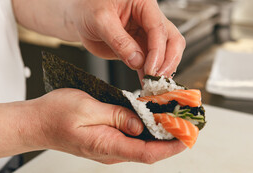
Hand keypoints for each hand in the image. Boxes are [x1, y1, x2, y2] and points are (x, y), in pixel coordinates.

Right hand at [30, 89, 185, 163]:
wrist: (37, 123)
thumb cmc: (56, 115)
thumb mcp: (88, 109)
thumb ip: (117, 116)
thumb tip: (140, 124)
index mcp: (108, 145)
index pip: (148, 152)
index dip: (172, 147)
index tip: (189, 138)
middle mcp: (113, 151)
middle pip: (150, 150)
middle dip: (173, 139)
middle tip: (190, 124)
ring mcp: (111, 147)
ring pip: (144, 144)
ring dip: (162, 134)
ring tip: (178, 119)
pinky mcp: (109, 140)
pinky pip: (134, 138)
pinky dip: (149, 129)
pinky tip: (155, 117)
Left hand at [69, 0, 184, 76]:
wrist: (80, 16)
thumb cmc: (88, 7)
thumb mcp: (100, 20)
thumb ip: (119, 41)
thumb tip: (137, 60)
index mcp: (144, 4)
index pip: (159, 28)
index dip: (158, 51)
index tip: (152, 69)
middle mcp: (150, 19)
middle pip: (172, 40)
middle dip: (168, 61)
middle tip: (157, 78)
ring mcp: (147, 35)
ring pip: (167, 53)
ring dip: (161, 71)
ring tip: (152, 85)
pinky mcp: (141, 49)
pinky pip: (151, 63)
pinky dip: (150, 75)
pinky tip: (146, 85)